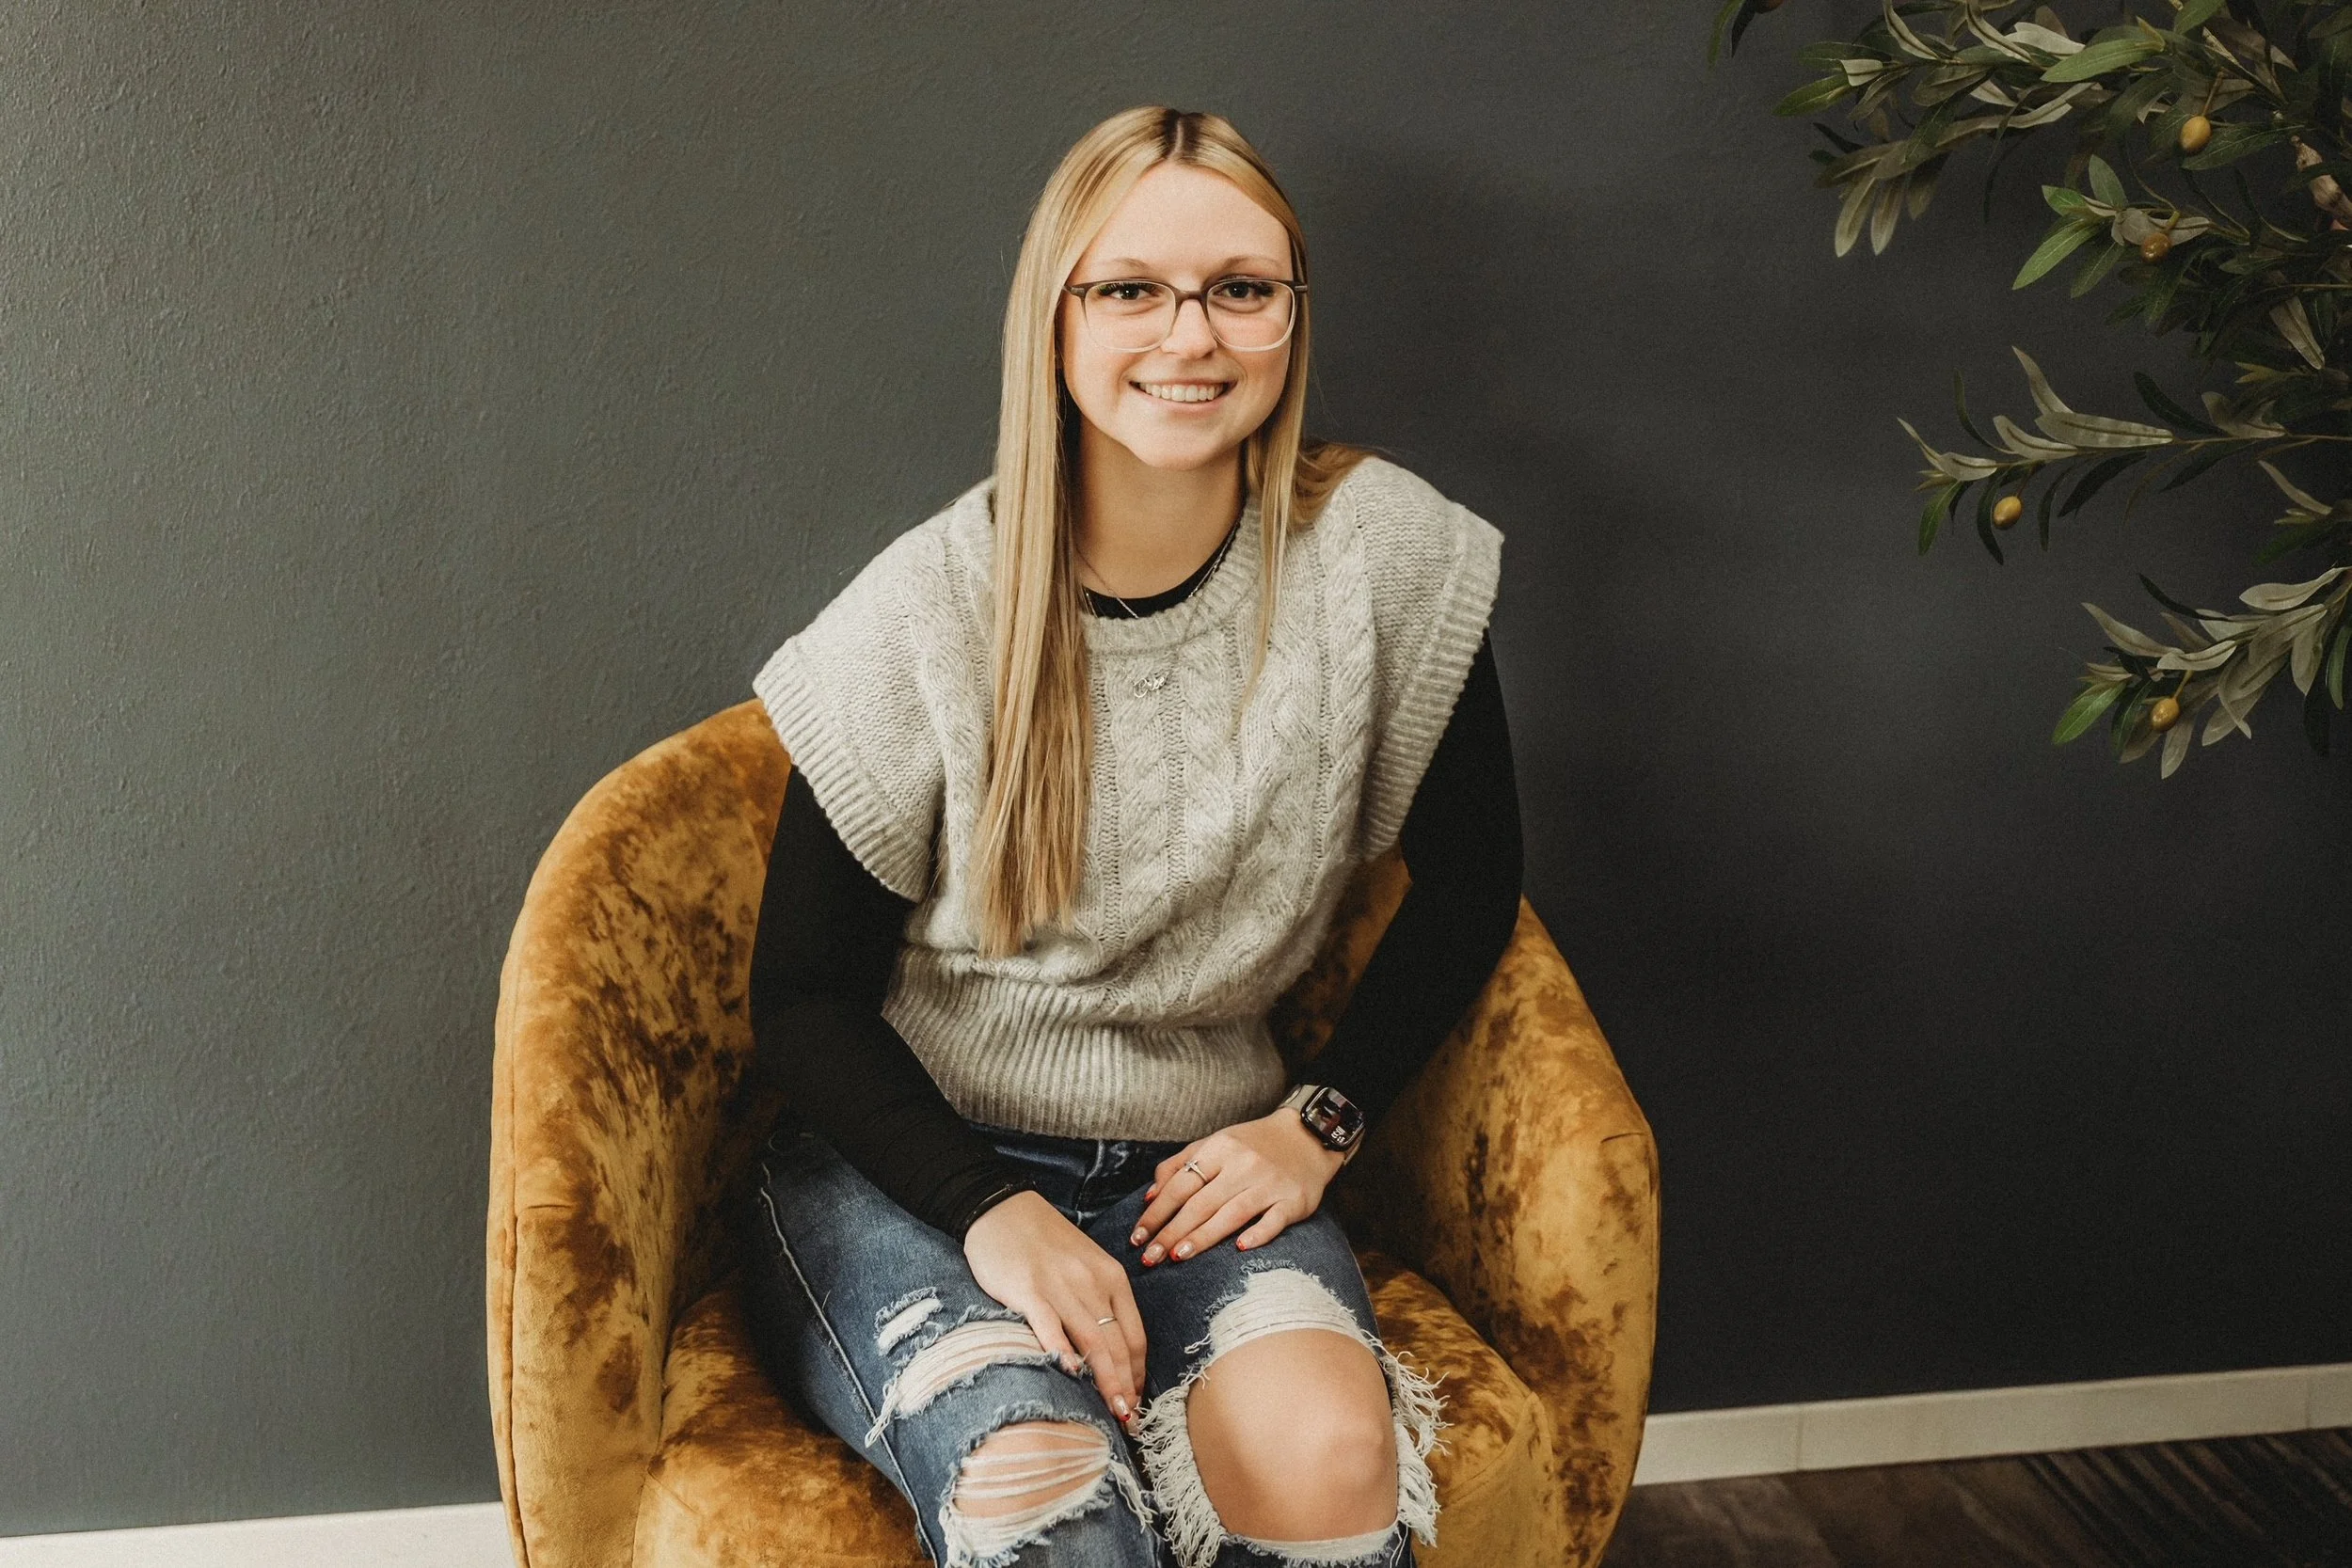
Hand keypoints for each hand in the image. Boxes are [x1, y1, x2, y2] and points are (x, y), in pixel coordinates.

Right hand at [964, 1190, 1147, 1427]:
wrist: (1002, 1207)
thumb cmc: (1044, 1242)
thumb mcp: (1086, 1265)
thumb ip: (1100, 1301)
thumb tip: (1111, 1352)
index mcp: (1111, 1278)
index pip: (1135, 1336)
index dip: (1139, 1374)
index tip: (1138, 1402)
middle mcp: (1093, 1283)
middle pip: (1118, 1345)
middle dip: (1128, 1388)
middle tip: (1134, 1424)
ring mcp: (1060, 1286)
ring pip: (1092, 1341)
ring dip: (1106, 1382)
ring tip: (1114, 1414)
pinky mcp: (1027, 1290)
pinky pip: (1049, 1325)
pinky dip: (1061, 1350)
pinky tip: (1069, 1373)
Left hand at [1128, 1109, 1345, 1266]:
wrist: (1307, 1137)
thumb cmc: (1253, 1144)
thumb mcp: (1215, 1143)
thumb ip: (1180, 1165)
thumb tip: (1150, 1197)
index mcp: (1220, 1149)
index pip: (1180, 1185)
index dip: (1157, 1212)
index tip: (1137, 1236)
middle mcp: (1242, 1165)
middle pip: (1200, 1203)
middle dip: (1171, 1232)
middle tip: (1149, 1258)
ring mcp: (1269, 1184)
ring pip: (1231, 1213)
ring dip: (1203, 1237)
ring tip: (1178, 1257)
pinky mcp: (1293, 1201)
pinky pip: (1273, 1220)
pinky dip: (1258, 1234)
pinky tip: (1240, 1249)